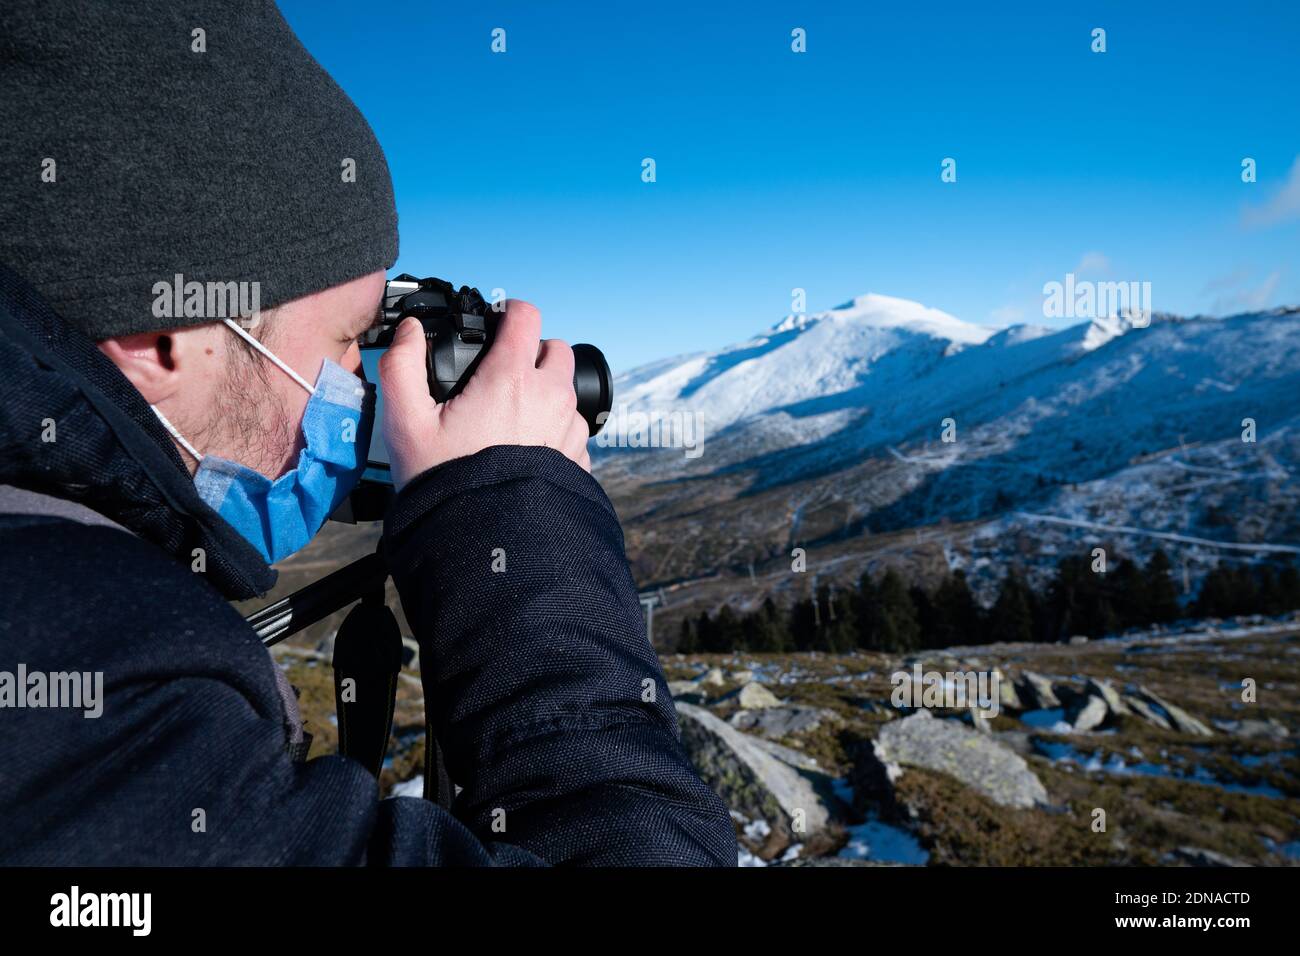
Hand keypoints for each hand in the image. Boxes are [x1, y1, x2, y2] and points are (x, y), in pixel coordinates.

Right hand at [378, 299, 590, 489]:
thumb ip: (402, 366)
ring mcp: (570, 429)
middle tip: (502, 375)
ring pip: (567, 390)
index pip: (526, 315)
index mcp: (512, 377)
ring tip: (512, 418)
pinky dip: (555, 428)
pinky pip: (573, 428)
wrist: (486, 543)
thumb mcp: (406, 422)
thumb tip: (411, 331)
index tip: (494, 325)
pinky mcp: (579, 459)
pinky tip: (526, 449)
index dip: (508, 312)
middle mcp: (551, 397)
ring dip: (546, 393)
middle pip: (555, 349)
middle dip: (532, 352)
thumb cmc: (445, 481)